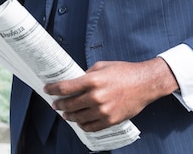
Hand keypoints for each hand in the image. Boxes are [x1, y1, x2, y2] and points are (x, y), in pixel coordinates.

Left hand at [43, 58, 177, 131]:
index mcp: (93, 80)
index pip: (65, 88)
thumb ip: (87, 74)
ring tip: (65, 113)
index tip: (47, 90)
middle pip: (69, 104)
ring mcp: (103, 110)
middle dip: (59, 103)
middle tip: (55, 103)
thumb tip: (75, 81)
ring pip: (78, 117)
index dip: (53, 89)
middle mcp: (96, 96)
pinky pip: (90, 127)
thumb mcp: (103, 66)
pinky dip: (82, 125)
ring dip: (68, 115)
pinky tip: (79, 121)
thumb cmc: (125, 72)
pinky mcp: (110, 120)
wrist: (145, 83)